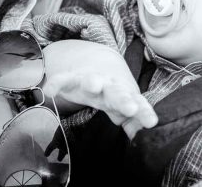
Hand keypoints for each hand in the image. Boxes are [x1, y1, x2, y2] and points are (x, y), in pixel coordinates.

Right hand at [41, 40, 157, 135]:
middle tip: (130, 108)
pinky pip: (63, 79)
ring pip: (92, 80)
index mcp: (124, 94)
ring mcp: (91, 80)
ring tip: (94, 86)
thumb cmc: (112, 94)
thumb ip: (133, 122)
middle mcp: (110, 85)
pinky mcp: (72, 78)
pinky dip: (56, 83)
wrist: (98, 64)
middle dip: (123, 99)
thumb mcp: (123, 107)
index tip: (151, 122)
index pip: (137, 103)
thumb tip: (140, 138)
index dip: (144, 112)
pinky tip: (50, 90)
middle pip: (117, 92)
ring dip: (93, 82)